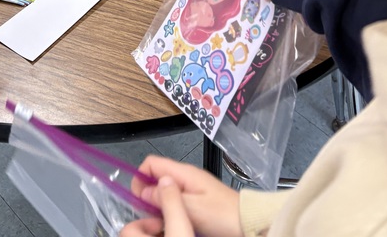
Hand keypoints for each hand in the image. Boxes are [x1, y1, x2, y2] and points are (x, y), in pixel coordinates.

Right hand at [123, 156, 241, 236]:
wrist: (249, 223)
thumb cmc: (223, 214)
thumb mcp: (191, 208)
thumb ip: (166, 199)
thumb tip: (143, 192)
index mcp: (183, 173)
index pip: (151, 163)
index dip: (139, 178)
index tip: (138, 200)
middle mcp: (186, 177)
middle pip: (156, 178)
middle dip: (147, 195)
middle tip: (150, 216)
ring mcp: (191, 188)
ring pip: (165, 191)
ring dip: (159, 205)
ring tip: (162, 222)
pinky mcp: (196, 201)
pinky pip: (176, 201)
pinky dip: (170, 210)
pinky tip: (174, 222)